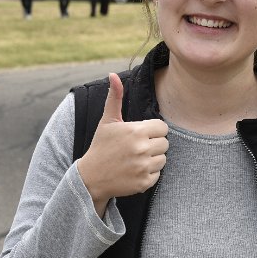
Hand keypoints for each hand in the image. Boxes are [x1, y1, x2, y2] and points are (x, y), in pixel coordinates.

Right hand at [77, 72, 168, 214]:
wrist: (91, 177)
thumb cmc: (101, 146)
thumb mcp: (107, 121)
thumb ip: (115, 97)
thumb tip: (112, 74)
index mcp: (136, 131)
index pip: (163, 128)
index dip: (153, 130)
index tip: (140, 135)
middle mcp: (142, 148)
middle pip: (165, 143)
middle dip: (153, 145)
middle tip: (136, 148)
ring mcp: (143, 167)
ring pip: (163, 159)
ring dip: (152, 160)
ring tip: (135, 160)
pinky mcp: (144, 182)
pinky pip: (158, 175)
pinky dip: (148, 174)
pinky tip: (134, 171)